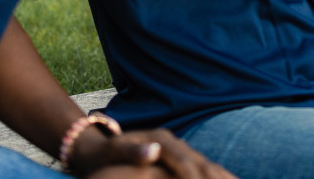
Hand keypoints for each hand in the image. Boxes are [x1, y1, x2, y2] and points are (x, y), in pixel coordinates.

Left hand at [72, 128, 237, 178]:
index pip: (187, 164)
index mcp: (161, 139)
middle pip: (203, 164)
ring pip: (208, 167)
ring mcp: (177, 148)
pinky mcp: (178, 158)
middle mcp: (173, 141)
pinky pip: (203, 170)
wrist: (97, 148)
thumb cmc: (103, 155)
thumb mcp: (113, 152)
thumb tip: (154, 150)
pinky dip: (216, 178)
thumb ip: (133, 150)